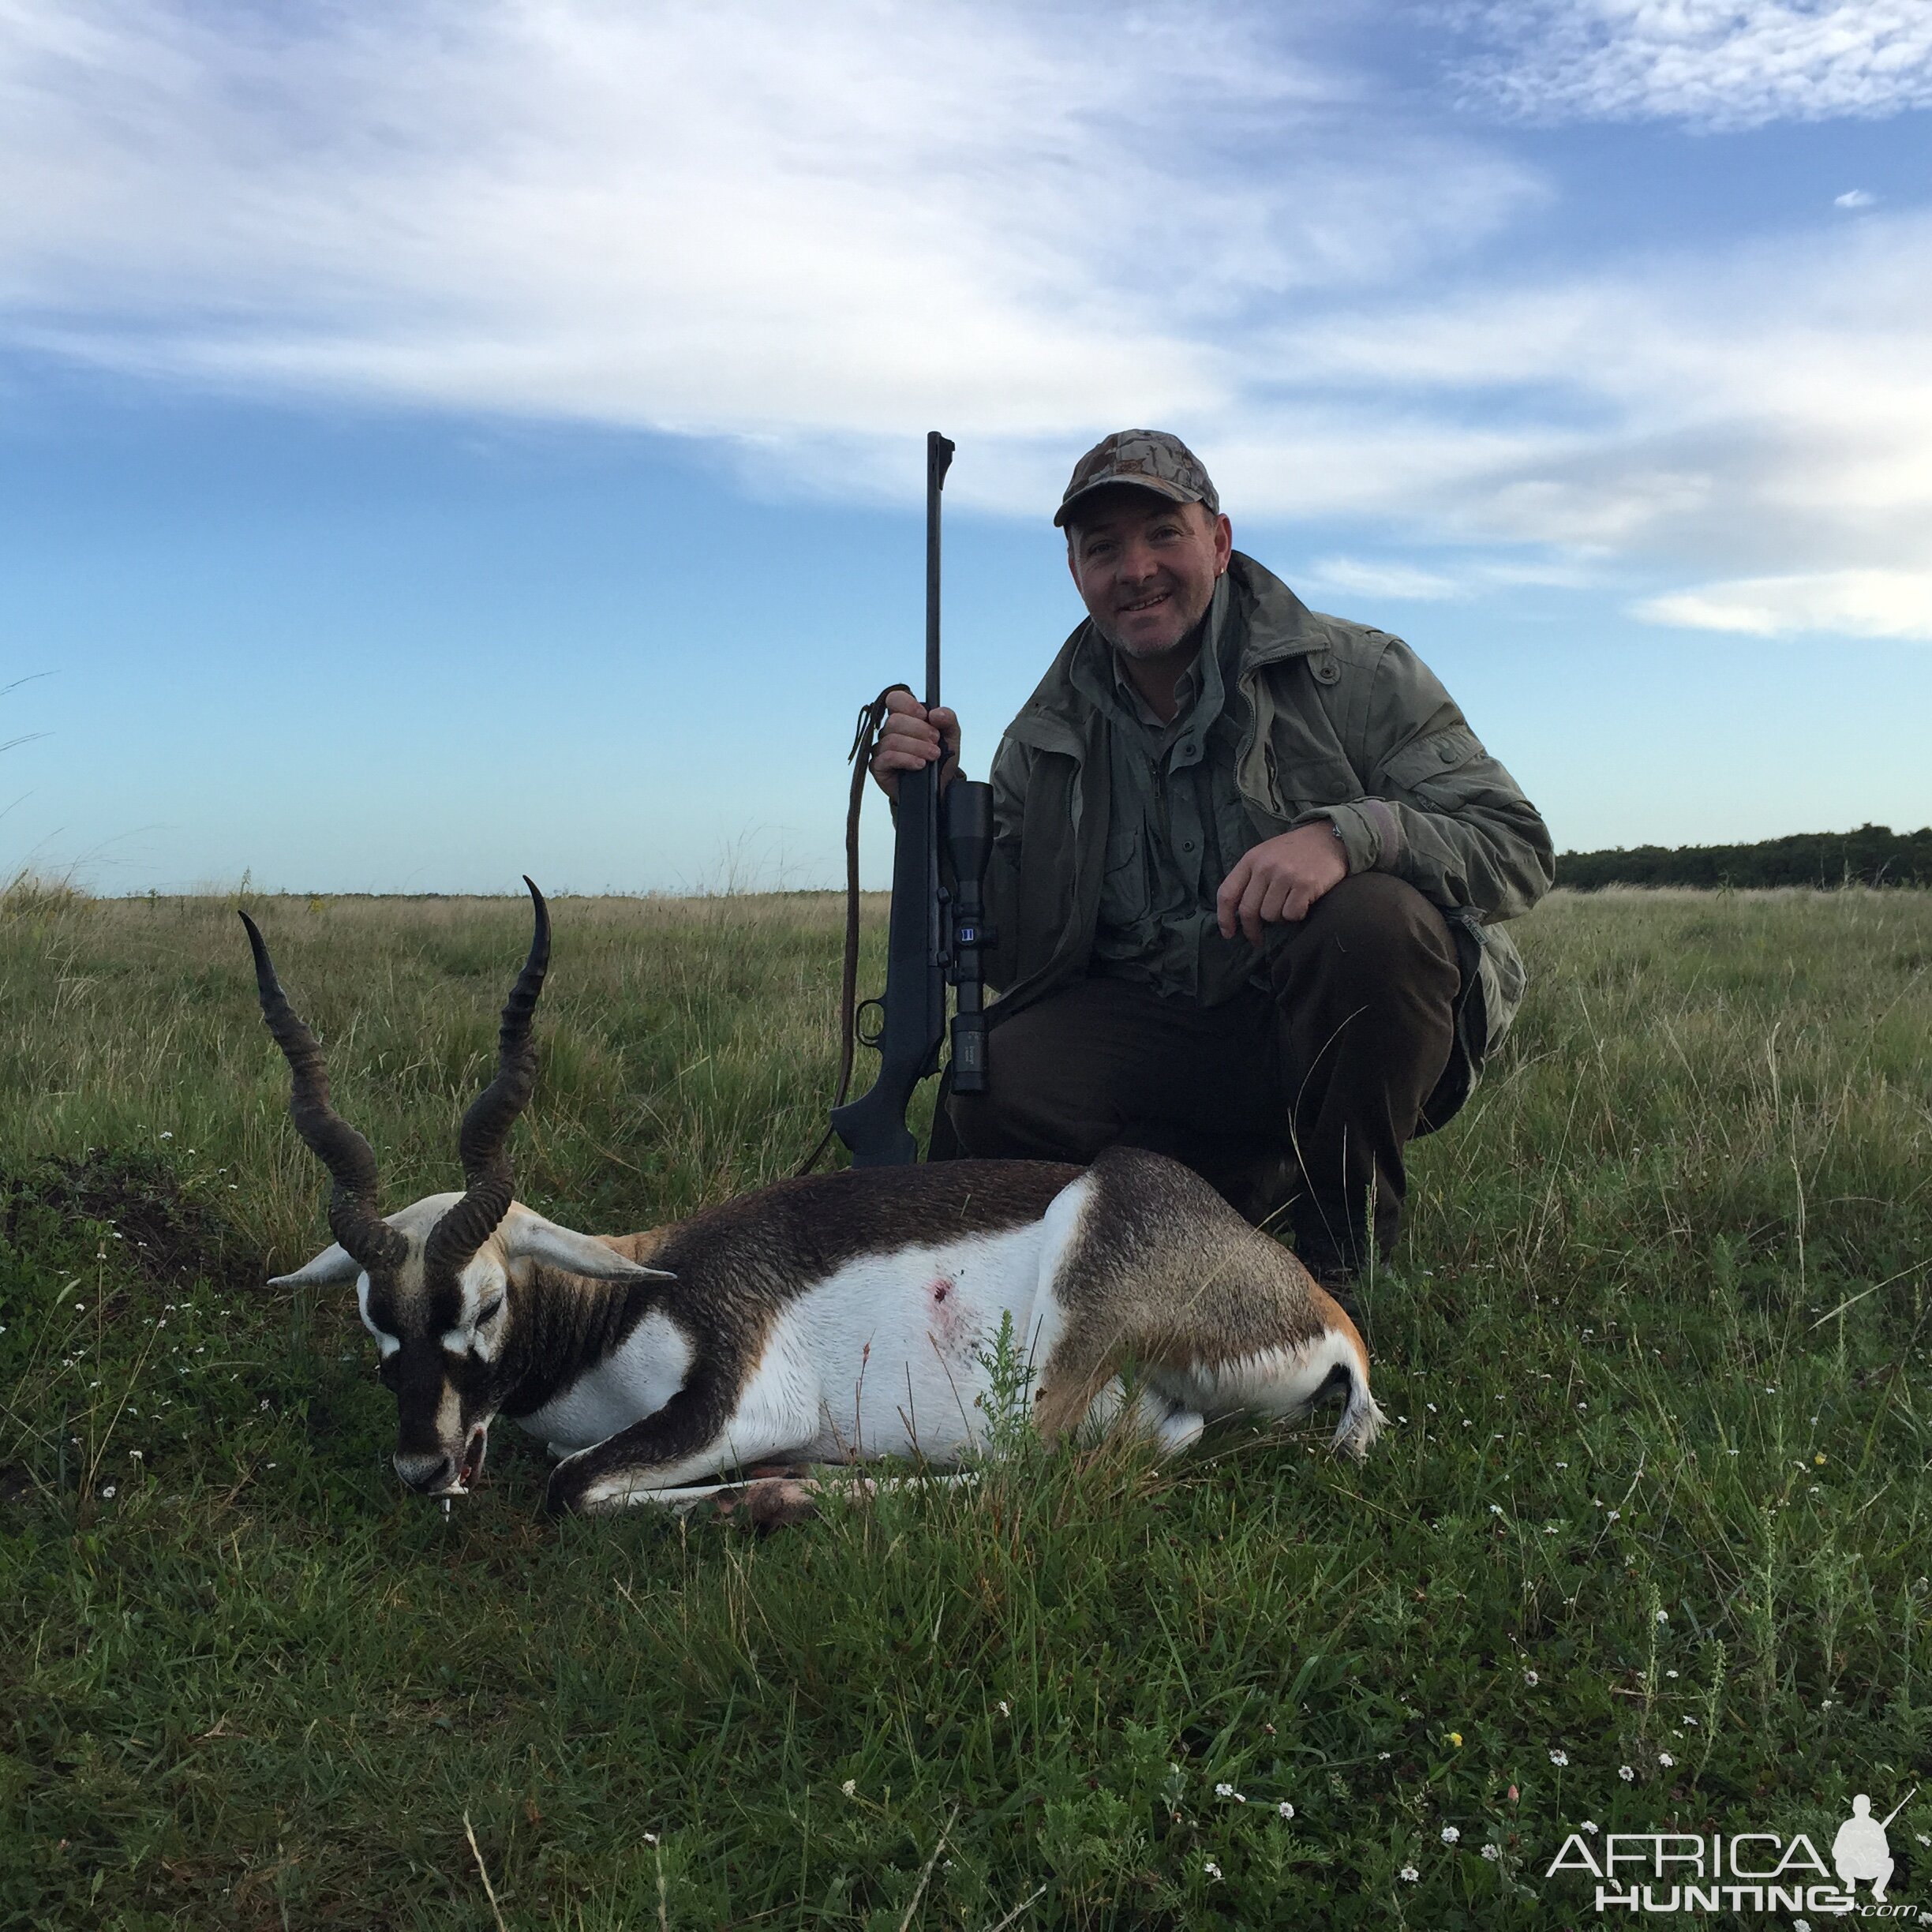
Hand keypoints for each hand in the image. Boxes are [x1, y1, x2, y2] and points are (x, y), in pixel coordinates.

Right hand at [868, 689, 960, 801]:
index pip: (895, 699)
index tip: (925, 716)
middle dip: (919, 730)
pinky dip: (907, 759)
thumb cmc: (940, 759)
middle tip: (935, 741)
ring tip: (932, 756)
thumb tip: (935, 713)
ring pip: (892, 739)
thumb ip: (948, 719)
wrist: (940, 787)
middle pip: (894, 720)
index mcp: (904, 718)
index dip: (908, 705)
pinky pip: (888, 757)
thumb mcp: (951, 737)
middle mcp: (889, 731)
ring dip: (917, 747)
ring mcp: (881, 749)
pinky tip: (920, 764)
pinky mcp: (878, 766)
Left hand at [1216, 824, 1347, 942]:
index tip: (1228, 933)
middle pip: (1248, 911)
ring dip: (1279, 918)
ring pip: (1270, 916)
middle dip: (1252, 930)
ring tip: (1289, 904)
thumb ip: (1251, 878)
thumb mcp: (1266, 855)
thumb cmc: (1296, 851)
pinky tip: (1303, 903)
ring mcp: (1285, 875)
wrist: (1331, 837)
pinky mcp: (1305, 885)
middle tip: (1258, 939)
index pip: (1227, 893)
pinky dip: (1297, 915)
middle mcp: (1265, 867)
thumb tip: (1238, 914)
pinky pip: (1292, 915)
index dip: (1224, 918)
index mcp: (1251, 859)